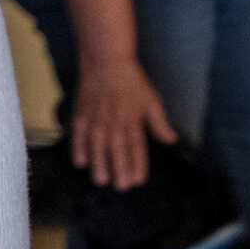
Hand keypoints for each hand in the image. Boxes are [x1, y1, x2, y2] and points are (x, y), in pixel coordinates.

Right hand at [71, 58, 174, 189]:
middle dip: (119, 169)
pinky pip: (79, 135)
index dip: (137, 164)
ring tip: (101, 180)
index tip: (138, 180)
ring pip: (97, 146)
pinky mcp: (81, 115)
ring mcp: (95, 119)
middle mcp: (114, 121)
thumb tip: (171, 140)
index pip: (136, 147)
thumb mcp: (151, 100)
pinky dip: (79, 149)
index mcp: (133, 119)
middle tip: (120, 187)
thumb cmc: (131, 82)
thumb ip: (159, 123)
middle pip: (116, 149)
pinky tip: (81, 162)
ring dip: (99, 164)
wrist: (106, 62)